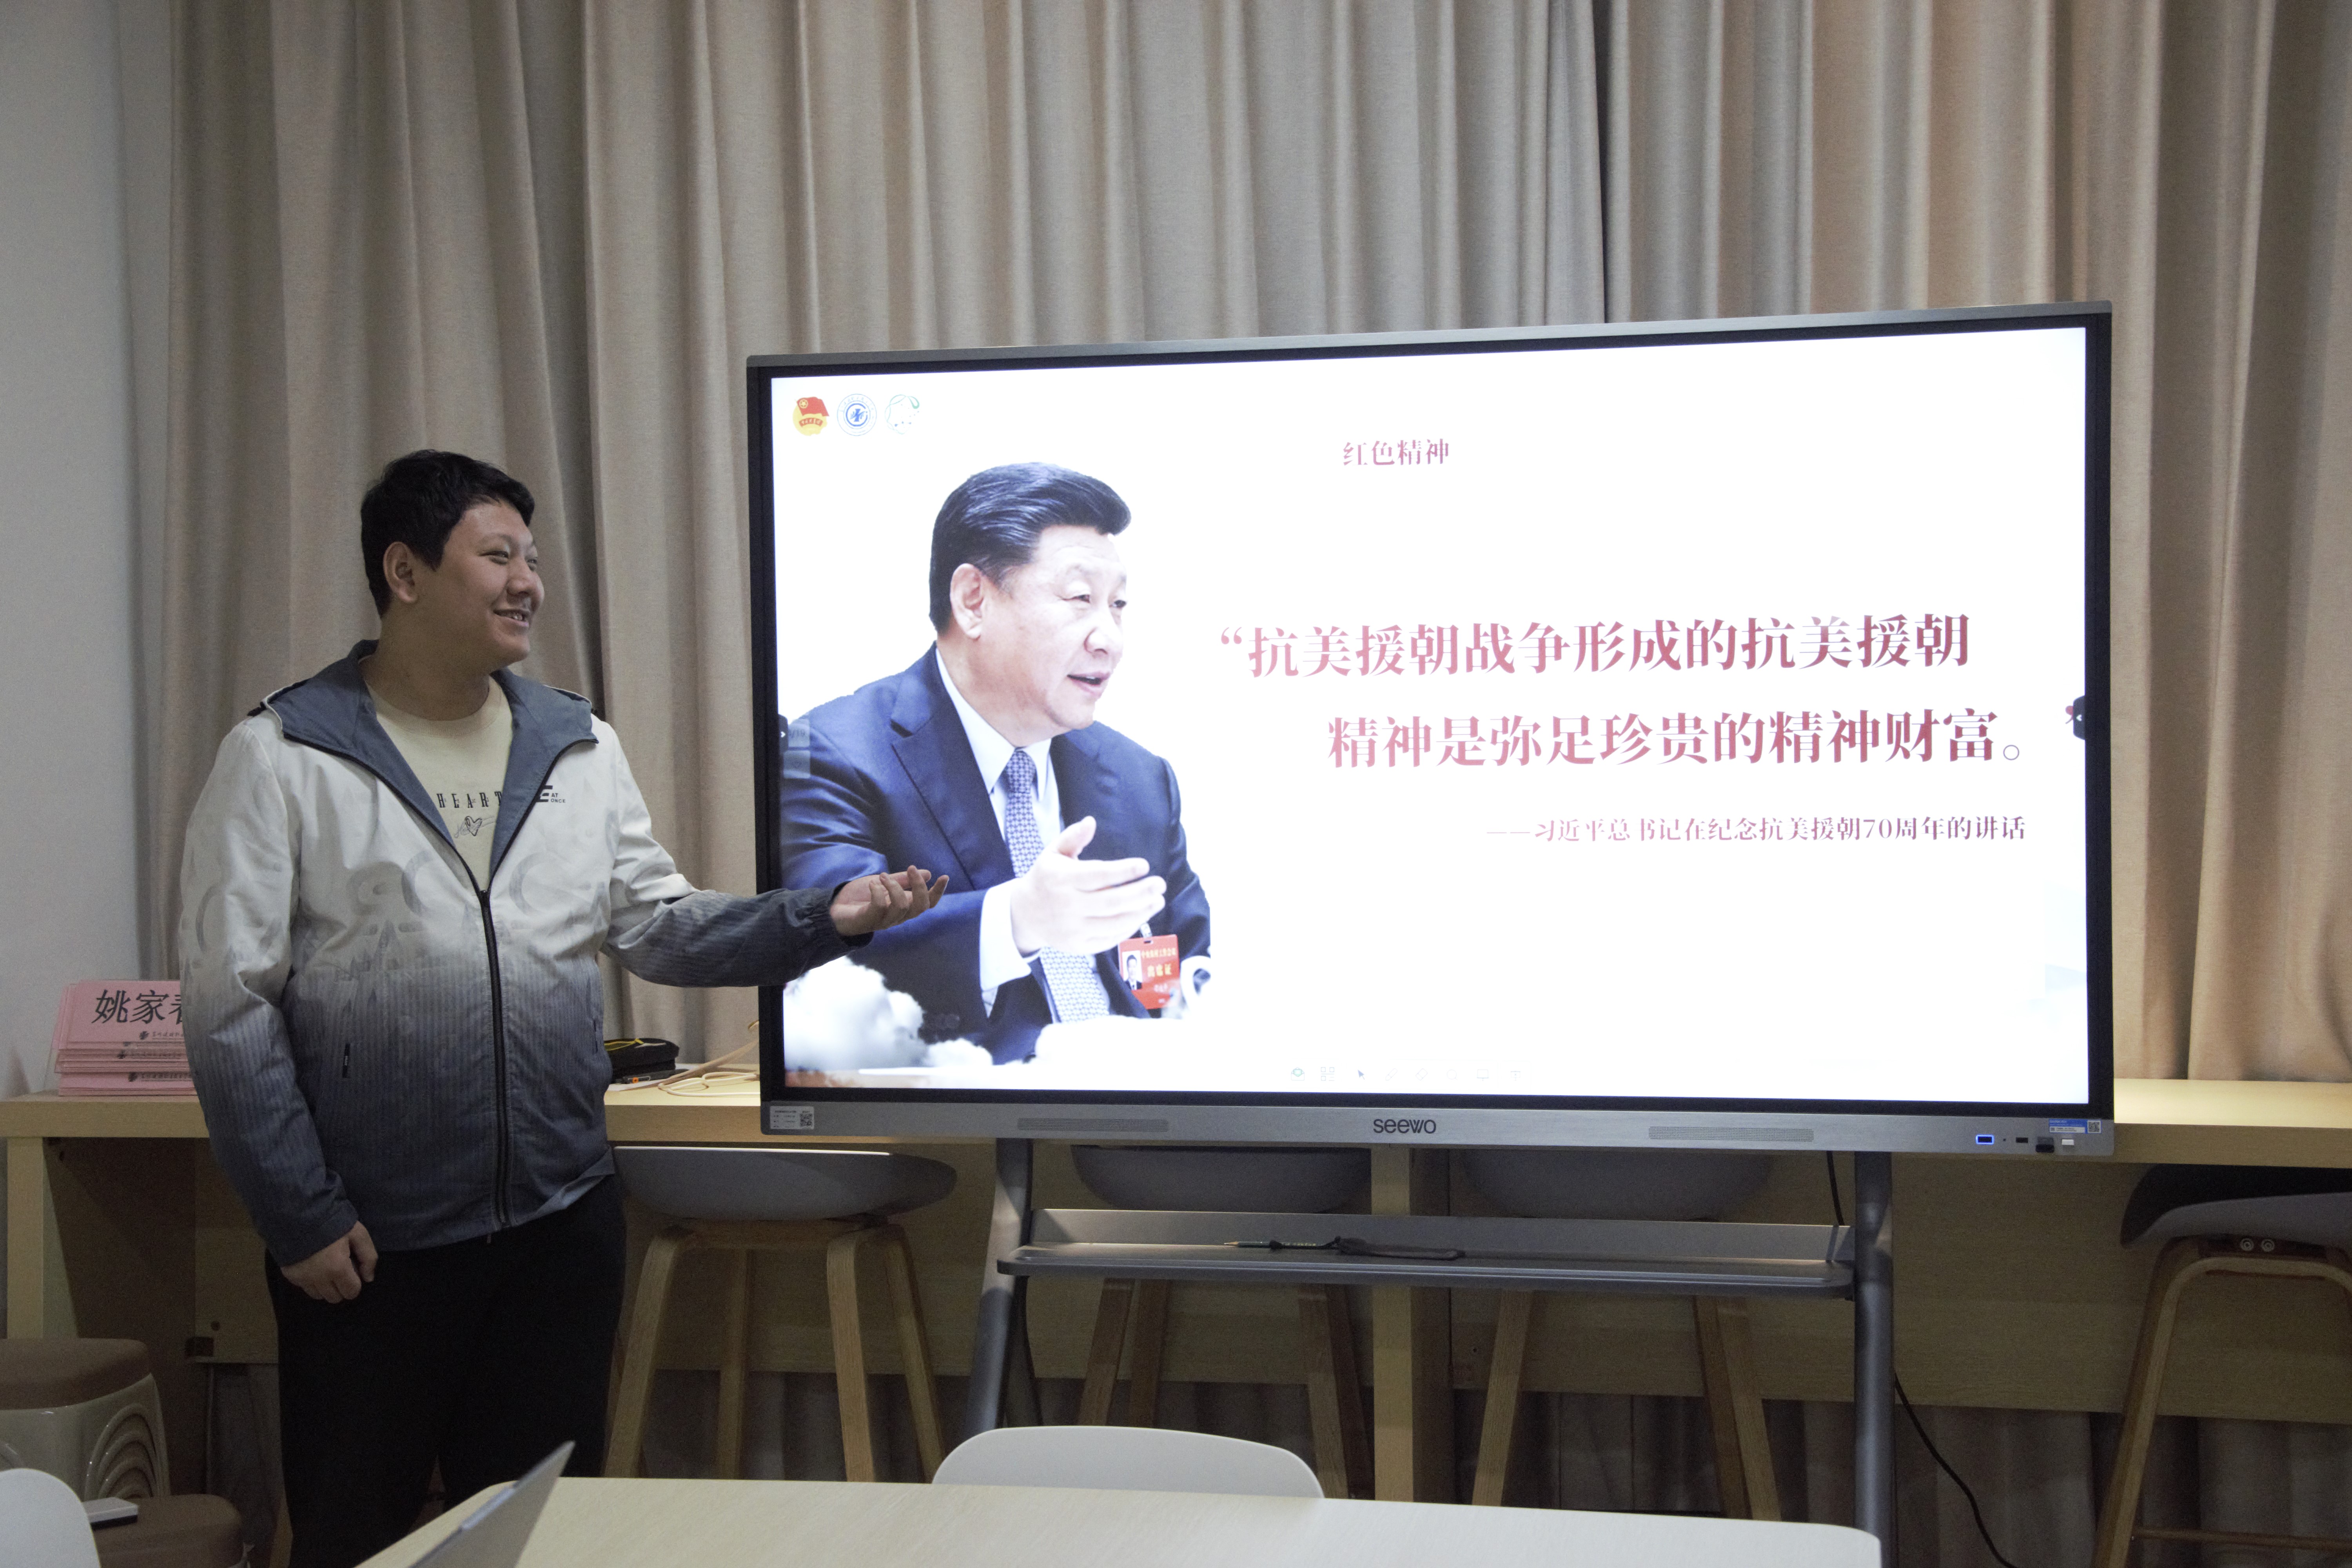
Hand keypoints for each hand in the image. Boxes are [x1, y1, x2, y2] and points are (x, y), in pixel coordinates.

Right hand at [281, 1222, 376, 1302]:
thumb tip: (368, 1278)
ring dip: (325, 1287)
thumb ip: (369, 1257)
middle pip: (335, 1298)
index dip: (355, 1283)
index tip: (353, 1270)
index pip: (351, 1292)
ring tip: (326, 1268)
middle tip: (340, 1269)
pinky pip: (304, 1288)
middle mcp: (318, 1279)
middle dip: (341, 1287)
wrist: (300, 1214)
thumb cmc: (334, 1223)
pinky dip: (311, 1282)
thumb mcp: (359, 1234)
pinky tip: (313, 1266)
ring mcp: (302, 1279)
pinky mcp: (289, 1276)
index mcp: (337, 1269)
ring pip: (319, 1295)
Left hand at [830, 865, 947, 936]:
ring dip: (894, 886)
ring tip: (882, 876)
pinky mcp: (869, 921)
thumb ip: (903, 880)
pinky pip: (880, 907)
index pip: (927, 904)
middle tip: (911, 868)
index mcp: (903, 907)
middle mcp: (897, 916)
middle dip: (918, 886)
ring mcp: (884, 921)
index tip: (943, 876)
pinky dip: (878, 892)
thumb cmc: (859, 897)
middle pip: (920, 907)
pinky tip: (873, 884)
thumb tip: (927, 873)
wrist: (833, 908)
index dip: (937, 892)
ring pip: (901, 906)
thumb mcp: (883, 883)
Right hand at [1008, 817, 1164, 956]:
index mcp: (1061, 879)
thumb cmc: (1046, 878)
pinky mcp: (1079, 946)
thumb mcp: (1053, 853)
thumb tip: (1091, 821)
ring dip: (1141, 912)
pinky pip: (1109, 939)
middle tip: (1160, 884)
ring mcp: (1073, 929)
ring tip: (1157, 901)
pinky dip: (1129, 928)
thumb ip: (1072, 836)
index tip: (1144, 865)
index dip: (1123, 871)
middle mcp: (1067, 906)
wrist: (1025, 914)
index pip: (1098, 875)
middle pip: (1111, 901)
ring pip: (1114, 923)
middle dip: (1141, 893)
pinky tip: (1141, 915)